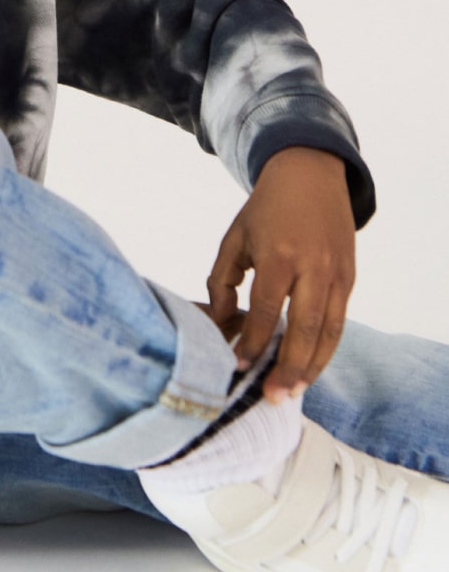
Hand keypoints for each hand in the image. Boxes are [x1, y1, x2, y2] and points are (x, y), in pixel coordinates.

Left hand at [206, 147, 355, 403]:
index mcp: (279, 253)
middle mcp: (313, 266)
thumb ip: (223, 280)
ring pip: (329, 332)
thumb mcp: (235, 237)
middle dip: (288, 366)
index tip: (238, 365)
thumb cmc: (266, 209)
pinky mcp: (349, 279)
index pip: (267, 308)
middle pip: (304, 327)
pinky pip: (339, 322)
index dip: (252, 341)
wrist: (310, 176)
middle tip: (273, 396)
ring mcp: (337, 274)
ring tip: (291, 392)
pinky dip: (325, 349)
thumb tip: (221, 322)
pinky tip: (308, 367)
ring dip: (311, 367)